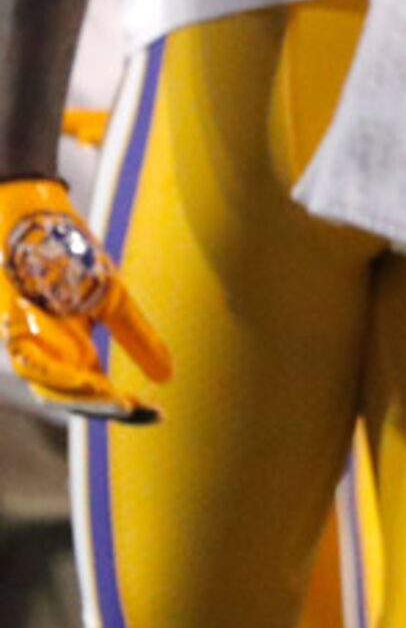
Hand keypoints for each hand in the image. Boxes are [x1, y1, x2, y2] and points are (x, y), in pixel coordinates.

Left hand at [1, 176, 170, 423]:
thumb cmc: (69, 254)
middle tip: (130, 406)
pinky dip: (52, 366)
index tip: (155, 414)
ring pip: (45, 381)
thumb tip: (167, 376)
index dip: (121, 408)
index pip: (94, 392)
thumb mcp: (113, 298)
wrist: (28, 213)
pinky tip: (81, 371)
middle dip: (98, 405)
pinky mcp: (8, 320)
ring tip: (112, 397)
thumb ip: (137, 337)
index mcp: (72, 350)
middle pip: (68, 394)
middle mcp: (46, 350)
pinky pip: (27, 355)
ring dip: (78, 391)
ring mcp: (22, 336)